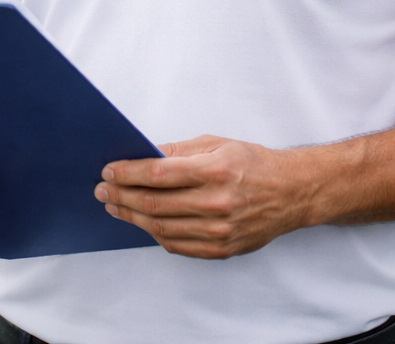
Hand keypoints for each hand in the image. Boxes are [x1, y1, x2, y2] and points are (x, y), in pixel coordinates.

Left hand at [95, 134, 312, 258]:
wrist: (291, 193)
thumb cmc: (253, 164)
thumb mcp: (217, 144)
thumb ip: (178, 152)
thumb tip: (143, 155)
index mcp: (215, 170)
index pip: (158, 173)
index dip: (128, 173)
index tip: (109, 171)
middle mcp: (217, 203)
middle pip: (154, 204)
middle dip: (122, 196)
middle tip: (103, 191)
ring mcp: (219, 230)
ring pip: (161, 228)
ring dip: (132, 217)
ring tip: (115, 207)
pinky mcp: (221, 249)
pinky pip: (177, 245)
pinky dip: (155, 234)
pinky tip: (143, 223)